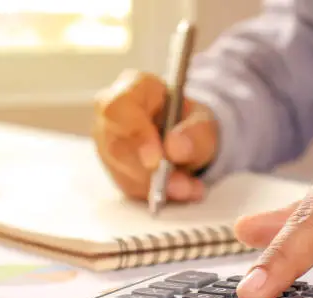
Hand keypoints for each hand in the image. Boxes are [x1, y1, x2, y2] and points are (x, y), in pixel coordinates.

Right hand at [93, 70, 217, 200]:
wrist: (189, 139)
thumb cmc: (190, 122)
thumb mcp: (204, 123)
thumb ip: (195, 134)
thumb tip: (175, 149)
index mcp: (133, 88)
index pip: (119, 108)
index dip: (135, 135)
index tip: (155, 160)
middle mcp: (112, 117)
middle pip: (116, 146)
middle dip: (148, 172)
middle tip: (180, 185)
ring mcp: (108, 144)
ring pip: (122, 172)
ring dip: (157, 186)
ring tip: (189, 188)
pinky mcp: (115, 170)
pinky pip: (130, 187)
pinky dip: (157, 194)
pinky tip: (182, 191)